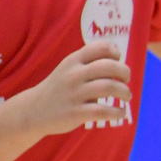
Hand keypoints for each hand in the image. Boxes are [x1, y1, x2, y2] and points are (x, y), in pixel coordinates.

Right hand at [11, 41, 131, 135]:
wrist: (34, 110)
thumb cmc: (61, 88)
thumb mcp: (70, 69)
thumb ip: (90, 64)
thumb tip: (120, 62)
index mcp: (73, 61)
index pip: (100, 47)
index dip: (115, 53)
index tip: (118, 61)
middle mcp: (74, 75)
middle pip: (109, 66)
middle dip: (125, 72)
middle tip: (125, 80)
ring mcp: (74, 94)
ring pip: (109, 87)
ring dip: (125, 92)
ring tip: (126, 97)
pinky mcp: (76, 113)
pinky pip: (103, 111)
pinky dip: (118, 112)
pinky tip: (121, 113)